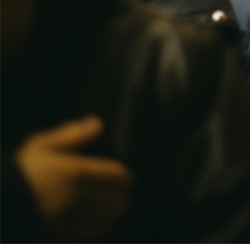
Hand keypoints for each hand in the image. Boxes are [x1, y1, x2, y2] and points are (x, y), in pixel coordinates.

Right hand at [16, 115, 133, 240]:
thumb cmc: (18, 172)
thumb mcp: (40, 146)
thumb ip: (71, 135)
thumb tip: (98, 123)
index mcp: (73, 172)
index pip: (118, 177)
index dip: (126, 178)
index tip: (126, 180)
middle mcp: (74, 198)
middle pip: (119, 201)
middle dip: (122, 197)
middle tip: (119, 195)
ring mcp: (68, 221)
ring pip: (110, 221)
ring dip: (114, 214)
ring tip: (110, 209)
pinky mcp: (61, 238)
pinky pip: (94, 236)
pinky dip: (100, 229)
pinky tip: (95, 223)